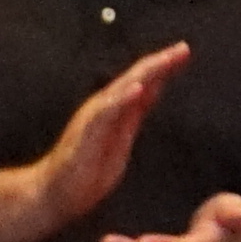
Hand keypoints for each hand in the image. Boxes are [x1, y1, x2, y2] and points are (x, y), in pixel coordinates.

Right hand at [28, 46, 192, 229]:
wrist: (56, 193)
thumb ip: (135, 113)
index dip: (164, 67)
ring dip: (145, 73)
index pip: (143, 82)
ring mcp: (94, 118)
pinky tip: (137, 88)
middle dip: (160, 62)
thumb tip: (152, 92)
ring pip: (122, 88)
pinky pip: (105, 111)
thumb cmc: (88, 169)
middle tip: (183, 48)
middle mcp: (104, 107)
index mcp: (116, 109)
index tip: (184, 53)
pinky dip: (121, 98)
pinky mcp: (86, 132)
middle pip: (135, 78)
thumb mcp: (122, 136)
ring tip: (165, 59)